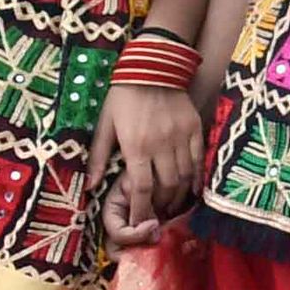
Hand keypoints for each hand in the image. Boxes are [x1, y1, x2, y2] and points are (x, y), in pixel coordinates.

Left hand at [86, 75, 203, 236]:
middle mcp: (161, 145)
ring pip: (184, 176)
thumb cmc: (123, 97)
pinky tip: (192, 189)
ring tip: (172, 204)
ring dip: (178, 195)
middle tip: (157, 214)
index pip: (140, 188)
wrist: (153, 66)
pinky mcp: (195, 129)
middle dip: (161, 205)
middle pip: (166, 187)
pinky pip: (199, 160)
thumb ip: (98, 157)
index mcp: (135, 146)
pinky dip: (197, 178)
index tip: (140, 223)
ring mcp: (181, 137)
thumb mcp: (104, 126)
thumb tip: (90, 186)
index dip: (140, 210)